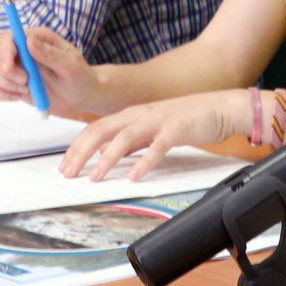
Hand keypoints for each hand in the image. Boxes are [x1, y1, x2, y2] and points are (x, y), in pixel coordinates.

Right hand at [0, 25, 106, 114]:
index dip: (4, 50)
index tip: (9, 68)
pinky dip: (0, 94)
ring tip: (27, 89)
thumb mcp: (71, 66)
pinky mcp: (10, 82)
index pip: (9, 36)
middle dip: (2, 69)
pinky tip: (18, 97)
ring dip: (4, 83)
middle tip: (24, 82)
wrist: (80, 98)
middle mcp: (21, 48)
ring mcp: (14, 65)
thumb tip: (28, 41)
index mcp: (37, 38)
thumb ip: (50, 54)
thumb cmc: (80, 78)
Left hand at [59, 91, 246, 181]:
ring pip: (124, 137)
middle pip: (101, 130)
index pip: (95, 129)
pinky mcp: (177, 129)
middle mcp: (139, 115)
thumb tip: (106, 153)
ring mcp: (157, 120)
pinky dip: (144, 162)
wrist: (220, 108)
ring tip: (95, 177)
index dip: (77, 147)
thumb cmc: (187, 119)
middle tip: (68, 173)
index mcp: (131, 115)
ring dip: (107, 159)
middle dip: (81, 152)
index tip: (65, 167)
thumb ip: (129, 141)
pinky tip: (135, 176)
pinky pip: (157, 146)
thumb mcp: (151, 129)